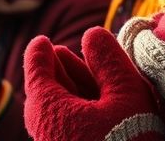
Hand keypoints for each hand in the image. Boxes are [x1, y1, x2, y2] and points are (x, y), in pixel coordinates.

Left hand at [24, 27, 164, 140]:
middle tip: (59, 52)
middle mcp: (46, 134)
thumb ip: (108, 60)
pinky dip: (76, 112)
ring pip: (57, 114)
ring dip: (68, 90)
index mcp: (51, 111)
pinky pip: (67, 130)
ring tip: (76, 72)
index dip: (39, 53)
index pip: (37, 73)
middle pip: (45, 94)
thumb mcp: (127, 93)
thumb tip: (92, 34)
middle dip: (55, 71)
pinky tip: (95, 104)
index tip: (43, 41)